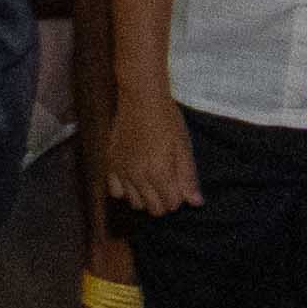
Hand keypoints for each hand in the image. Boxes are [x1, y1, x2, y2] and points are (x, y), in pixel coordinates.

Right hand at [100, 86, 198, 218]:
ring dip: (146, 197)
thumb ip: (188, 177)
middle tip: (168, 182)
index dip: (179, 197)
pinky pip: (115, 191)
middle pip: (153, 209)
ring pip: (135, 203)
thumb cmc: (167, 120)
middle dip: (164, 200)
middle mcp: (138, 176)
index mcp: (159, 172)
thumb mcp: (184, 147)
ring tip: (152, 180)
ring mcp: (122, 171)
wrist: (141, 99)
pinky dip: (125, 190)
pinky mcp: (111, 163)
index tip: (180, 183)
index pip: (171, 204)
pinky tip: (134, 178)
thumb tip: (196, 203)